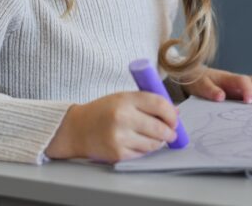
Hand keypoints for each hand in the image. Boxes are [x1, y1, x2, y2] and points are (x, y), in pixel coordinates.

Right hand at [45, 92, 177, 162]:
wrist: (76, 129)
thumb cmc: (102, 111)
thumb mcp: (123, 98)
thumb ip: (148, 102)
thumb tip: (175, 112)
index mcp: (125, 99)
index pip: (159, 104)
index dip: (171, 113)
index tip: (174, 118)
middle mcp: (122, 117)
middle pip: (159, 127)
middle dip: (170, 132)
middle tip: (171, 133)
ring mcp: (120, 137)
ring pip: (153, 143)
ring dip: (158, 142)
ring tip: (154, 137)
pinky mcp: (118, 154)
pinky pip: (142, 154)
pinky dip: (145, 150)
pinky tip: (139, 143)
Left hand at [182, 67, 251, 103]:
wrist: (196, 78)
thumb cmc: (200, 81)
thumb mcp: (200, 85)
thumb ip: (209, 90)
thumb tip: (221, 97)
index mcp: (229, 79)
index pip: (244, 80)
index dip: (249, 89)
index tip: (248, 102)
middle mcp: (240, 83)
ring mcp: (243, 90)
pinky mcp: (243, 97)